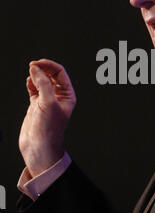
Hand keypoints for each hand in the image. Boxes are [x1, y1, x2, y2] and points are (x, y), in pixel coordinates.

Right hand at [19, 59, 76, 177]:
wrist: (39, 148)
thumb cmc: (48, 129)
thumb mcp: (48, 103)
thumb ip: (42, 84)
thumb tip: (35, 68)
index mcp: (67, 95)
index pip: (60, 73)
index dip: (49, 66)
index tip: (37, 63)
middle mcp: (58, 97)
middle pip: (51, 75)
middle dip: (42, 69)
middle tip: (32, 66)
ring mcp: (47, 101)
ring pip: (42, 81)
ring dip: (36, 75)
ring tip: (30, 74)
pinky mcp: (36, 106)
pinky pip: (34, 89)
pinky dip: (30, 84)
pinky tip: (28, 82)